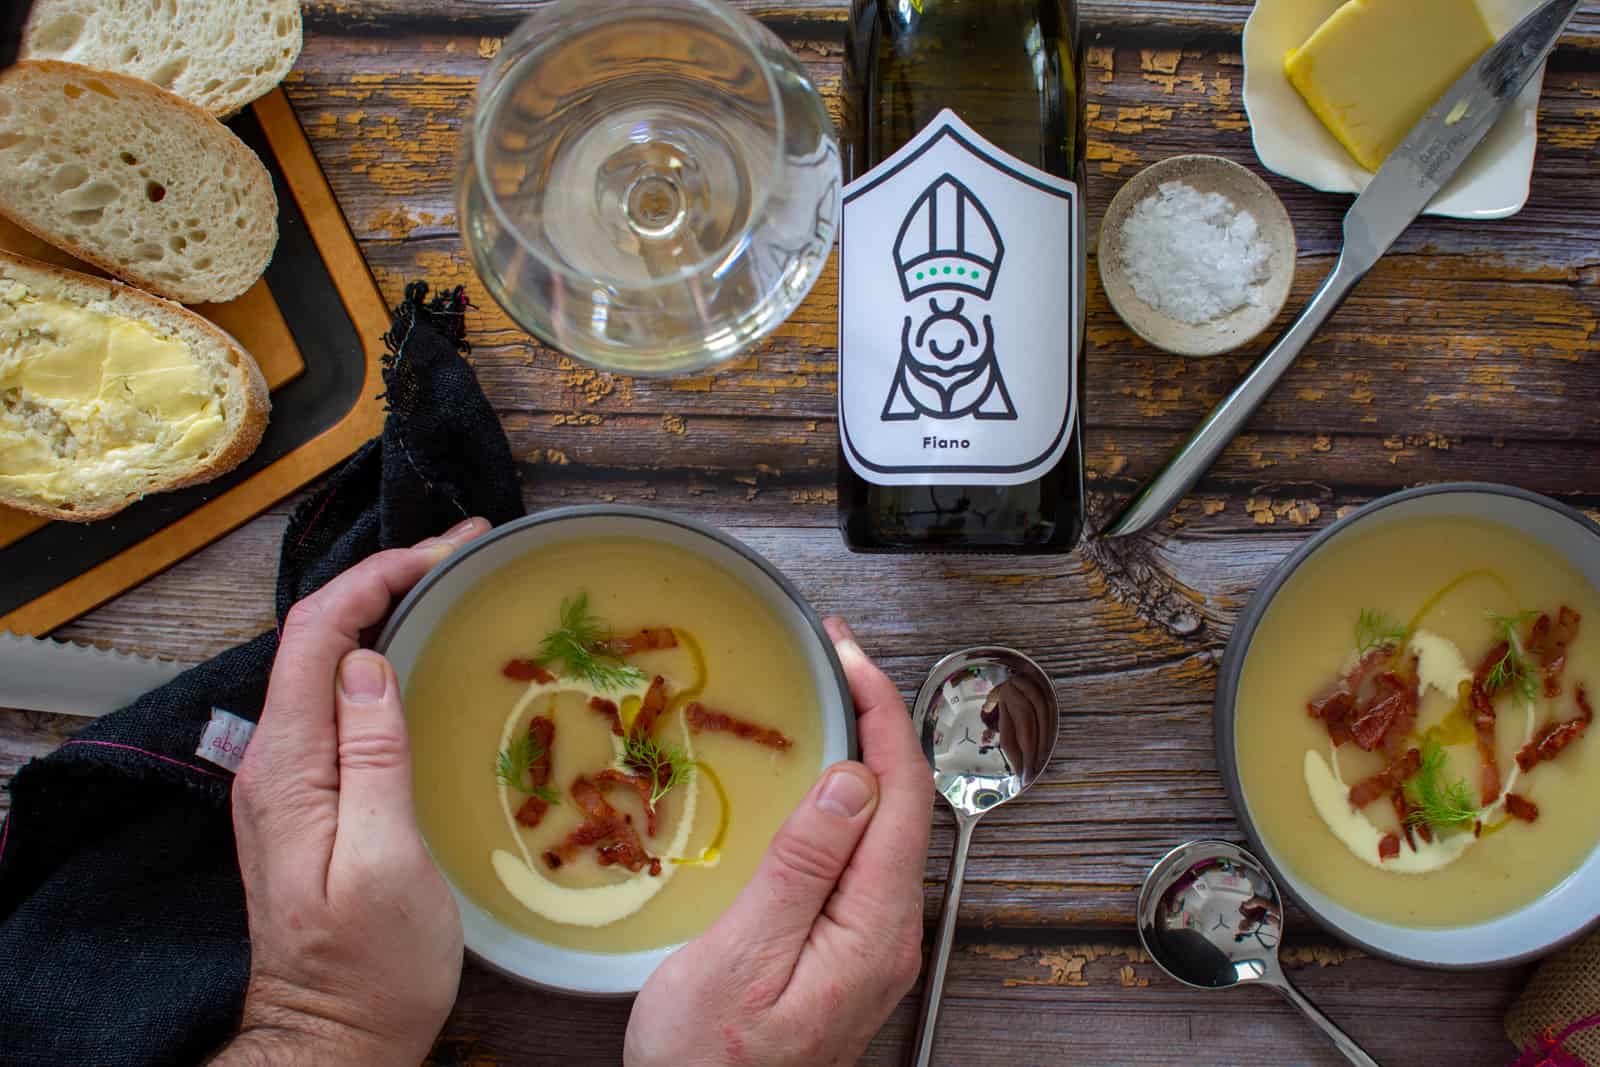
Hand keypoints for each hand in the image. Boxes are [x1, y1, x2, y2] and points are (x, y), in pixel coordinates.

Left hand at [212, 518, 489, 1065]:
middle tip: (468, 552)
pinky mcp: (316, 799)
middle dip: (387, 579)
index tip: (449, 549)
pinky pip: (342, 704)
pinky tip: (428, 657)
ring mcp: (293, 781)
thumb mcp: (384, 864)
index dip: (377, 577)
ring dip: (386, 612)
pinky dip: (385, 658)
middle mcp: (278, 762)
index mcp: (289, 767)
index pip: (315, 636)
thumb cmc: (372, 966)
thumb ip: (370, 759)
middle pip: (317, 639)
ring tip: (456, 584)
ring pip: (329, 666)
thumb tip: (366, 662)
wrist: (335, 1040)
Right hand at [624, 618, 932, 1066]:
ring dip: (864, 753)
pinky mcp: (849, 952)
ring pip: (885, 826)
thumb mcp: (741, 958)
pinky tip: (818, 780)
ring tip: (828, 699)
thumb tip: (854, 780)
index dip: (880, 708)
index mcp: (872, 926)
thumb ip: (802, 868)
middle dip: (877, 716)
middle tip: (832, 657)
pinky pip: (862, 855)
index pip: (901, 789)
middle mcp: (889, 932)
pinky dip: (846, 799)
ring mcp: (873, 944)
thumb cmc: (708, 1063)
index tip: (845, 652)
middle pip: (904, 800)